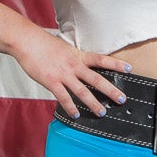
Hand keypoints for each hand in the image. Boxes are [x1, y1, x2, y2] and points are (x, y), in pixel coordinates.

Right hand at [12, 35, 131, 117]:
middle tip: (121, 99)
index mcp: (78, 55)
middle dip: (111, 90)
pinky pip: (64, 97)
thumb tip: (81, 68)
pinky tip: (76, 115)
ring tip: (102, 113)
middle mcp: (74, 65)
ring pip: (82, 91)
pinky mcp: (52, 82)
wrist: (27, 41)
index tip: (129, 69)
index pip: (101, 60)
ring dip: (93, 103)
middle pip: (97, 79)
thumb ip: (74, 59)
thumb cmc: (43, 44)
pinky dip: (71, 107)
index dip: (116, 64)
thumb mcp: (64, 49)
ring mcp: (63, 74)